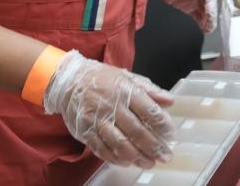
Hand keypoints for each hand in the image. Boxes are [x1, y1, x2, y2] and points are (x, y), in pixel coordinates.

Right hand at [43, 51, 174, 168]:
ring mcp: (98, 120)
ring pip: (119, 143)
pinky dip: (115, 158)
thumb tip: (170, 101)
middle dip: (153, 146)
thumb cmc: (103, 78)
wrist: (69, 80)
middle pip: (136, 130)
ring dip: (136, 156)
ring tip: (149, 163)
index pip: (149, 110)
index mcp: (127, 91)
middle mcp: (113, 106)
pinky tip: (127, 162)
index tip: (171, 135)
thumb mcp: (129, 77)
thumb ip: (150, 90)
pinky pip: (101, 148)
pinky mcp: (85, 131)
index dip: (162, 124)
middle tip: (165, 156)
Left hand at [147, 0, 217, 33]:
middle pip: (209, 4)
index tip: (210, 14)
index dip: (212, 5)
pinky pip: (197, 15)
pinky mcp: (187, 6)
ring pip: (204, 11)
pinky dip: (200, 22)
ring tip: (208, 30)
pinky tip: (203, 29)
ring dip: (207, 21)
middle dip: (211, 16)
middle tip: (210, 27)